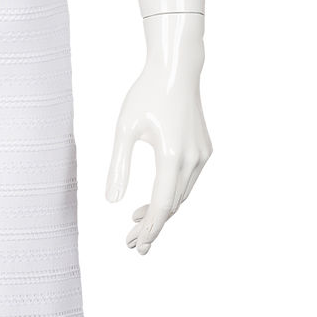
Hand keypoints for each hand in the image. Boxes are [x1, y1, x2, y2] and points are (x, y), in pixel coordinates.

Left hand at [103, 13, 211, 254]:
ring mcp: (202, 154)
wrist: (175, 70)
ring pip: (182, 194)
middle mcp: (192, 159)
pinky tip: (155, 198)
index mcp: (171, 156)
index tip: (136, 245)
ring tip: (136, 221)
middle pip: (173, 205)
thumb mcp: (124, 129)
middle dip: (152, 225)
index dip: (149, 229)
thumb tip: (111, 202)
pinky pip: (188, 180)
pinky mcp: (205, 149)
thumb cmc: (146, 95)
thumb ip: (118, 166)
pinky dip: (173, 193)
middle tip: (130, 242)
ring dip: (162, 210)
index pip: (162, 205)